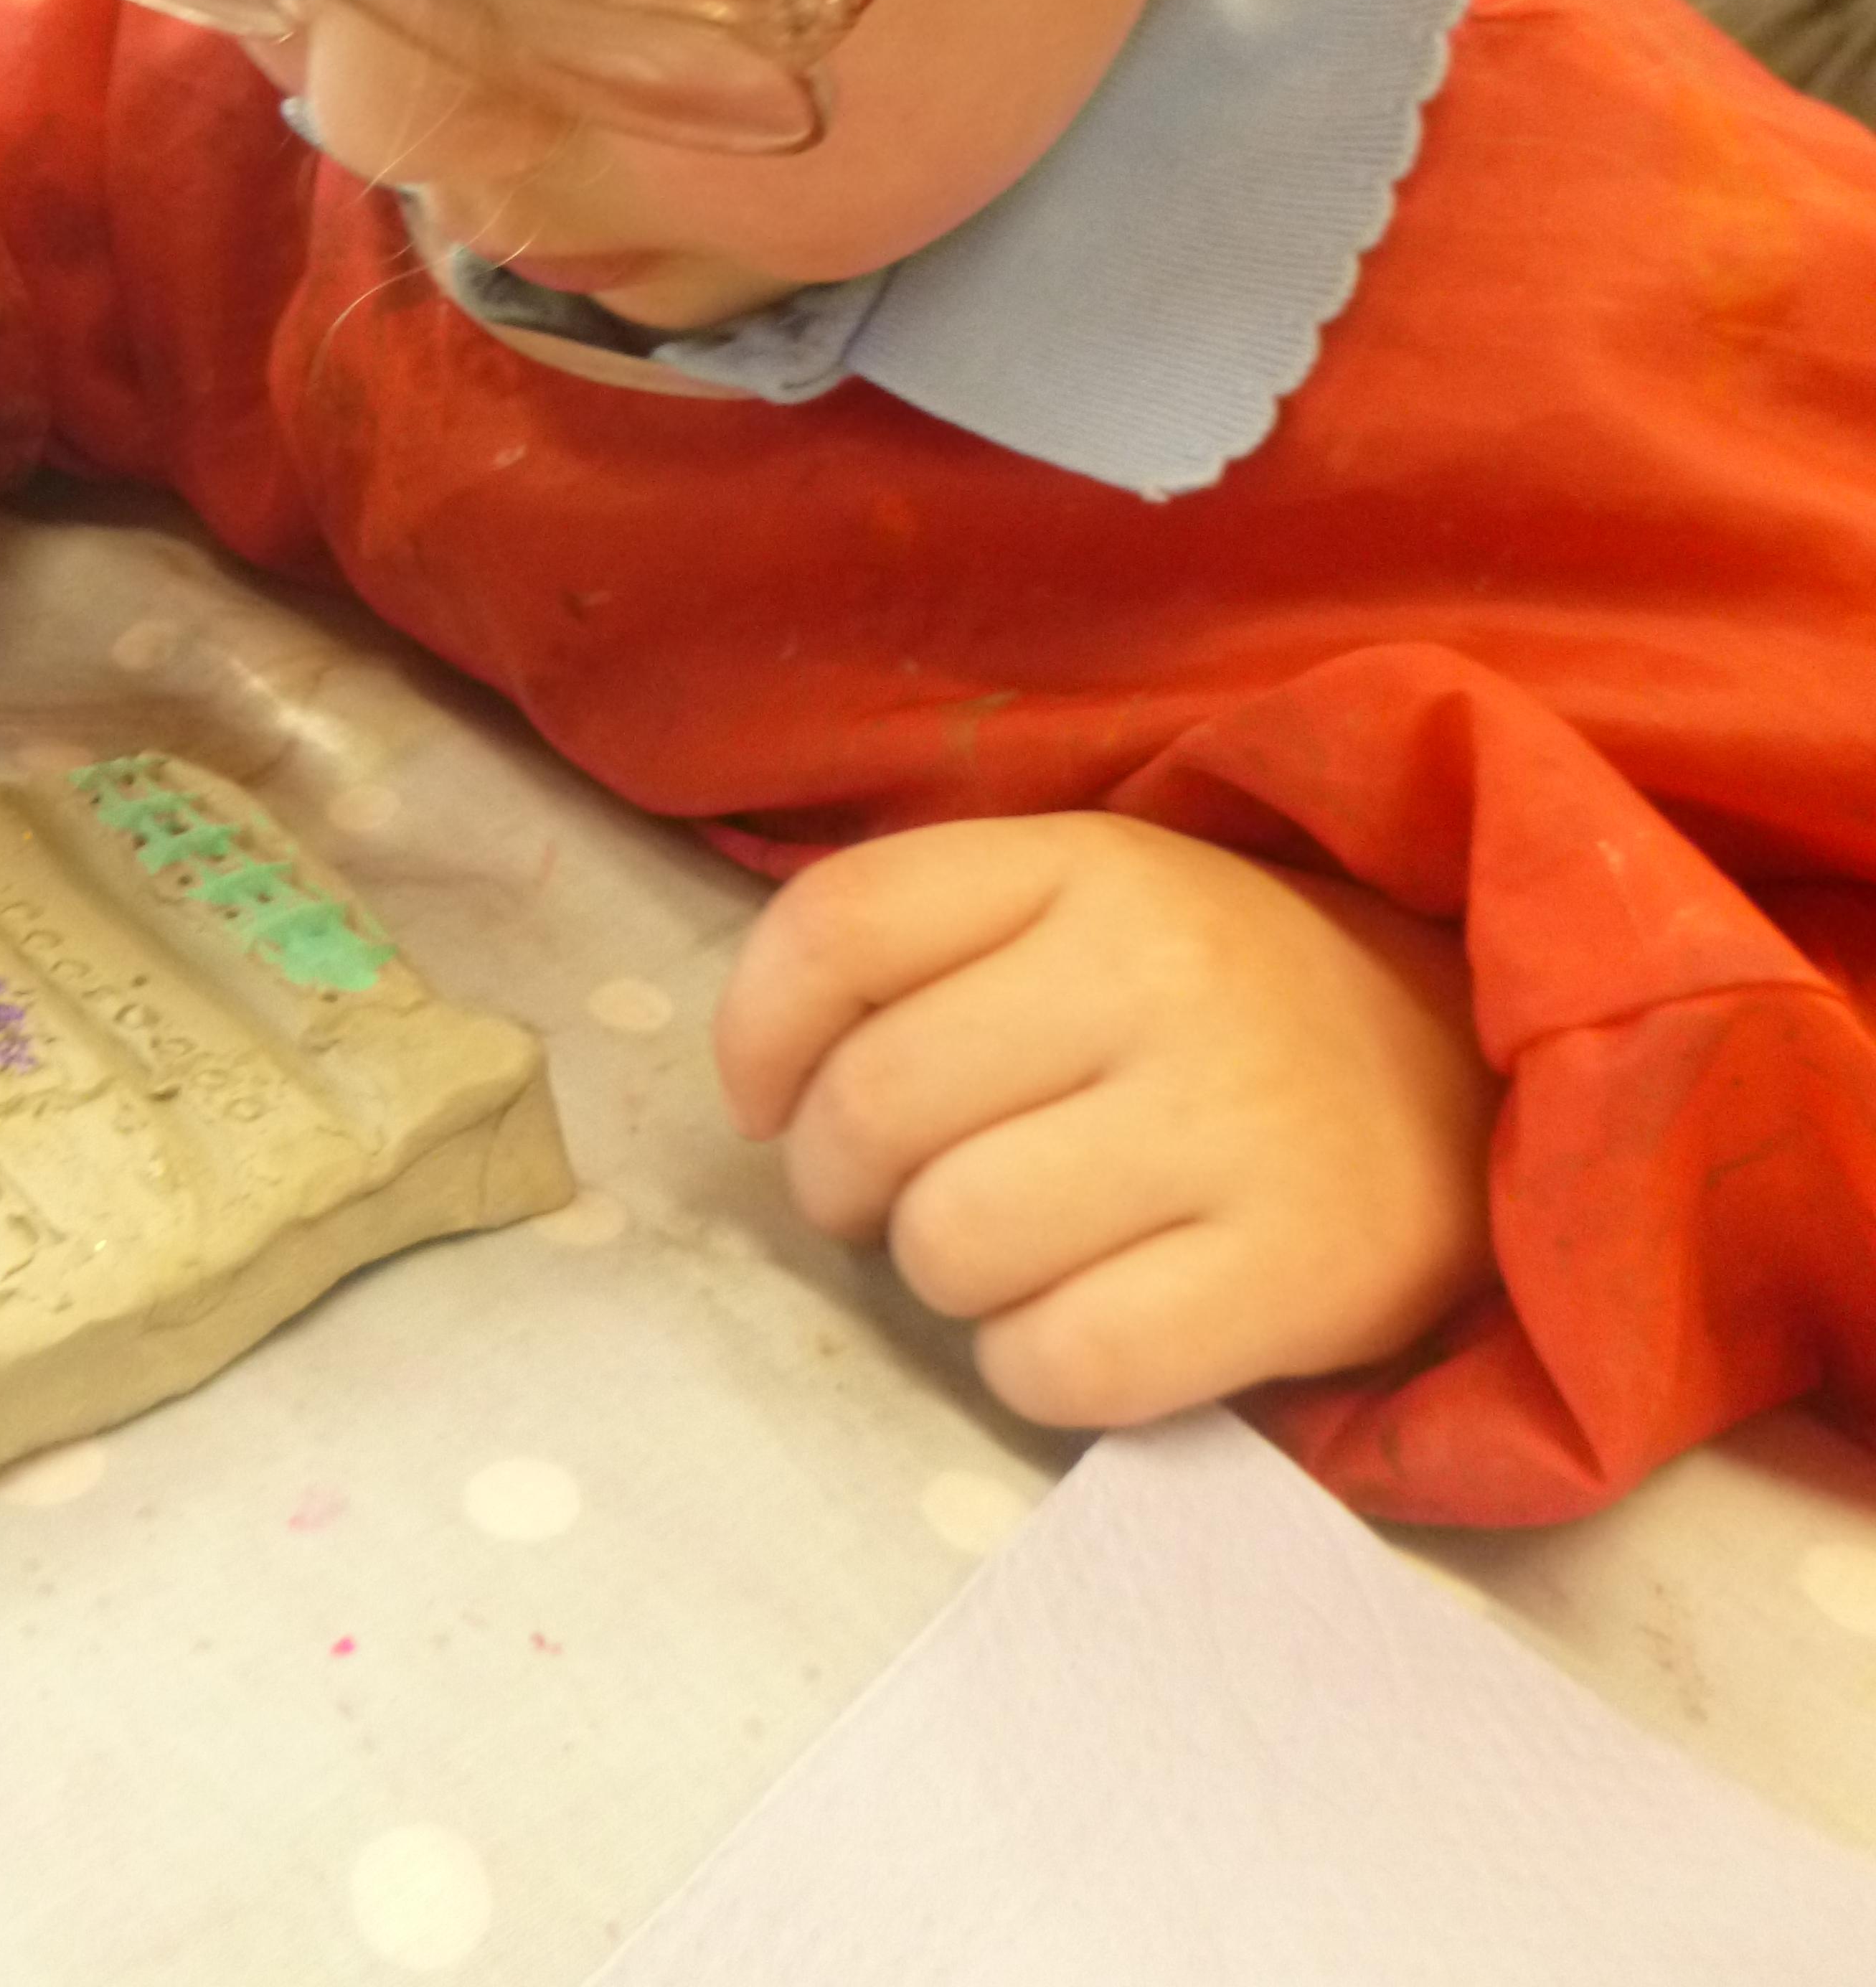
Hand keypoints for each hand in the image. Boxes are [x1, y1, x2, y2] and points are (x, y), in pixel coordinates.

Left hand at [716, 814, 1496, 1427]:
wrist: (1472, 1073)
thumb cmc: (1225, 997)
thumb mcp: (1087, 902)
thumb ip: (923, 942)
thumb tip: (761, 1086)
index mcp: (1091, 859)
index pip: (841, 924)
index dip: (756, 1033)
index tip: (765, 1098)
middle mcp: (1159, 971)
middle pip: (872, 1106)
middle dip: (840, 1181)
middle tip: (896, 1197)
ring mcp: (1236, 1122)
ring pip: (952, 1245)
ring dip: (942, 1279)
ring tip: (1011, 1250)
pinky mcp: (1299, 1272)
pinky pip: (1064, 1362)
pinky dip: (1033, 1368)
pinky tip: (1079, 1323)